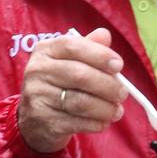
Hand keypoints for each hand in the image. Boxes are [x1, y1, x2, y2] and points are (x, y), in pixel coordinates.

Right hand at [17, 27, 126, 153]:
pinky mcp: (43, 120)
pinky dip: (96, 123)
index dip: (99, 54)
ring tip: (117, 110)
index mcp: (44, 51)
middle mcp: (37, 71)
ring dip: (105, 108)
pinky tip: (103, 121)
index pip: (72, 46)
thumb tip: (105, 35)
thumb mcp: (70, 62)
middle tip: (122, 93)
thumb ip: (88, 48)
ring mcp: (37, 96)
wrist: (34, 118)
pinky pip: (77, 122)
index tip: (118, 65)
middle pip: (79, 75)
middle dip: (108, 85)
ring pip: (80, 102)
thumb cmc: (58, 85)